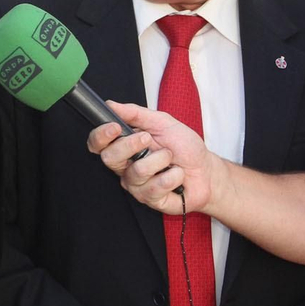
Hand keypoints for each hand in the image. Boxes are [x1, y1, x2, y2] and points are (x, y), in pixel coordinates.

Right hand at [87, 101, 219, 215]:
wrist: (206, 170)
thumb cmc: (184, 147)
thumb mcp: (162, 123)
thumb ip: (135, 114)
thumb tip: (111, 105)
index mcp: (124, 147)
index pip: (98, 144)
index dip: (100, 136)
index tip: (114, 127)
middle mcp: (126, 168)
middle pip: (109, 158)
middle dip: (130, 145)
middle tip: (148, 139)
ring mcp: (137, 186)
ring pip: (137, 172)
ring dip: (160, 160)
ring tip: (172, 159)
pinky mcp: (151, 200)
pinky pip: (155, 187)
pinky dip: (173, 176)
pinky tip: (178, 175)